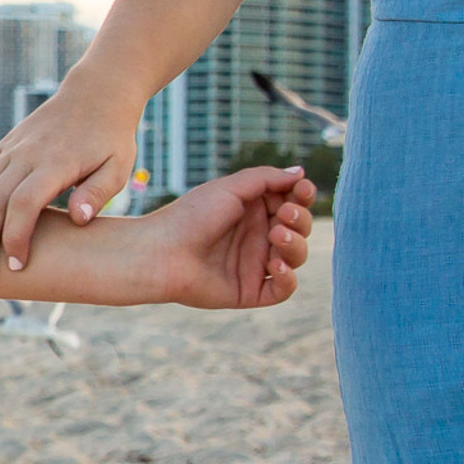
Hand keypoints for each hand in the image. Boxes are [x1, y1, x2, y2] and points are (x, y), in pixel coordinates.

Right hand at [0, 87, 141, 279]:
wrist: (96, 93)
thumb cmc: (111, 136)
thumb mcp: (119, 166)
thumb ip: (99, 193)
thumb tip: (79, 219)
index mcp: (55, 164)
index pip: (24, 204)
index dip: (15, 236)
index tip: (15, 265)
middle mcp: (27, 155)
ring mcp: (11, 148)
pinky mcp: (4, 145)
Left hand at [139, 166, 312, 309]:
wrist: (161, 253)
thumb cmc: (191, 216)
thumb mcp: (229, 188)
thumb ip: (266, 179)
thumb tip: (300, 172)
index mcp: (252, 211)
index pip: (292, 202)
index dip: (302, 196)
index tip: (302, 189)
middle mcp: (257, 237)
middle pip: (299, 229)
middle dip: (300, 219)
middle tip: (284, 214)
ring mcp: (254, 264)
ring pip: (296, 257)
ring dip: (296, 245)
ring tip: (276, 235)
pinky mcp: (250, 290)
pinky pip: (282, 289)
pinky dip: (288, 278)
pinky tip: (275, 265)